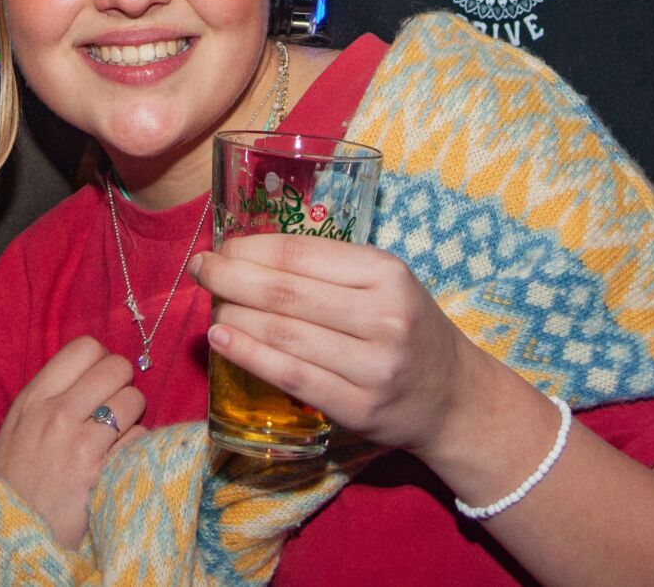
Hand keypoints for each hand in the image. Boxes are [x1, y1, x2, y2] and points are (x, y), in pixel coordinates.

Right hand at [0, 337, 145, 550]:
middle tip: (113, 406)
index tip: (98, 380)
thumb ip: (46, 400)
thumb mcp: (14, 431)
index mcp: (33, 399)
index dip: (99, 361)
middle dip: (121, 384)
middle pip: (117, 367)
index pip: (84, 348)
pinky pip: (140, 438)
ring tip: (116, 436)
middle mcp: (58, 413)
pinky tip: (119, 462)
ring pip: (133, 399)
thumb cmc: (10, 486)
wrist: (8, 538)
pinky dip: (136, 448)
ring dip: (131, 416)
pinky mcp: (104, 473)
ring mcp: (82, 443)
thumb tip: (84, 377)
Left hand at [195, 235, 475, 458]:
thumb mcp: (385, 283)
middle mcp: (382, 317)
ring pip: (284, 334)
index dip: (252, 248)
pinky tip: (223, 339)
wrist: (453, 397)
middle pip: (286, 293)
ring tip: (210, 303)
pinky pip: (290, 376)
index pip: (302, 254)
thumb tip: (249, 253)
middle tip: (200, 268)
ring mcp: (371, 366)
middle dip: (231, 277)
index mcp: (386, 274)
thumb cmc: (407, 327)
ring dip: (235, 315)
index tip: (221, 246)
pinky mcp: (357, 408)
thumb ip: (330, 268)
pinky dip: (249, 355)